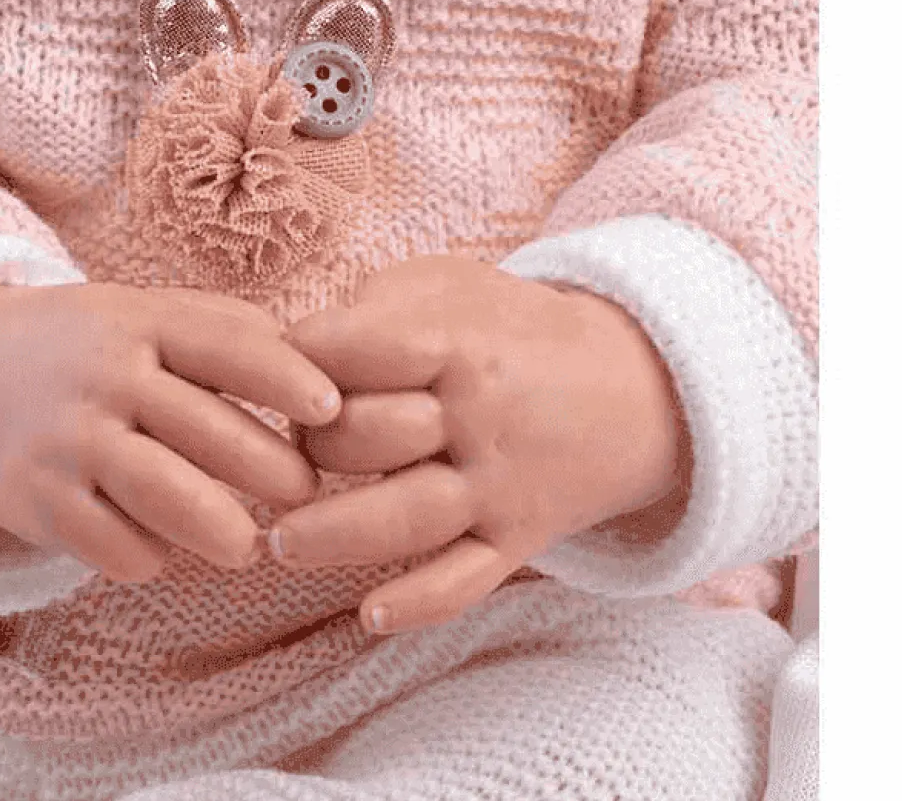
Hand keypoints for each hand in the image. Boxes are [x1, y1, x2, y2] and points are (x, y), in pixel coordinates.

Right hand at [0, 281, 341, 580]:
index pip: (226, 345)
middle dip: (270, 468)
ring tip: (248, 543)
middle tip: (305, 491)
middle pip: (205, 429)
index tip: (332, 407)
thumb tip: (320, 362)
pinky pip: (110, 543)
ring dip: (221, 527)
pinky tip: (164, 549)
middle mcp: (107, 376)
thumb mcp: (145, 314)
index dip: (284, 377)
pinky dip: (148, 555)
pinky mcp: (36, 498)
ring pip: (163, 493)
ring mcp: (69, 438)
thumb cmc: (88, 348)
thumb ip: (223, 331)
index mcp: (143, 322)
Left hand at [270, 256, 688, 633]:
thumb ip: (374, 308)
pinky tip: (368, 615)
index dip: (295, 364)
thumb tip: (293, 350)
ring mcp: (501, 483)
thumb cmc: (511, 328)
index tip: (268, 372)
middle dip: (315, 444)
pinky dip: (419, 604)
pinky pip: (466, 581)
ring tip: (278, 543)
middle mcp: (478, 415)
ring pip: (407, 517)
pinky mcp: (520, 536)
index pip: (350, 353)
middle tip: (281, 453)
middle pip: (369, 436)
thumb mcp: (450, 285)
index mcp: (454, 342)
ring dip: (335, 535)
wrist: (634, 385)